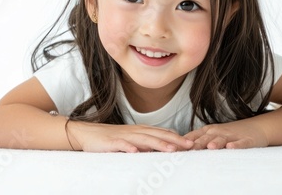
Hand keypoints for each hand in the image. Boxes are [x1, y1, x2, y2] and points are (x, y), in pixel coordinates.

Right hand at [67, 120, 194, 152]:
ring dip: (158, 144)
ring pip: (144, 139)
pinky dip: (129, 147)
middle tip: (190, 146)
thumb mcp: (133, 140)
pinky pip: (121, 144)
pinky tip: (136, 152)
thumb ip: (147, 144)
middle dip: (175, 140)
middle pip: (158, 135)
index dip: (178, 138)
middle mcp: (136, 131)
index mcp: (142, 131)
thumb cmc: (112, 139)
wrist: (88, 133)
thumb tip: (165, 149)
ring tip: (171, 150)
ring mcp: (124, 136)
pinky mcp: (111, 142)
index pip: (163, 133)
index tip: (193, 144)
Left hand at [184, 119, 268, 149]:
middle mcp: (217, 132)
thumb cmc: (230, 134)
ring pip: (221, 139)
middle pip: (204, 138)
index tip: (172, 150)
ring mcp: (231, 136)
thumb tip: (177, 150)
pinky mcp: (246, 140)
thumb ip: (197, 142)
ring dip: (215, 143)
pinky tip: (231, 147)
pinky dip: (236, 145)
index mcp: (207, 131)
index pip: (192, 137)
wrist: (256, 127)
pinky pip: (241, 143)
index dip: (182, 143)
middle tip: (187, 151)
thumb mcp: (212, 135)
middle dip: (196, 144)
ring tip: (209, 147)